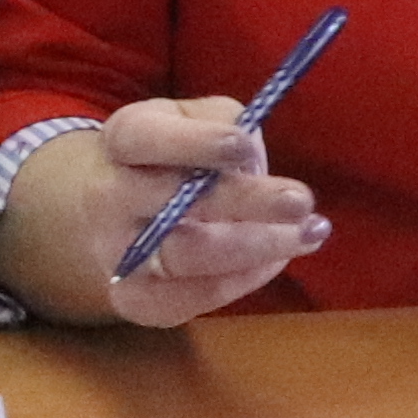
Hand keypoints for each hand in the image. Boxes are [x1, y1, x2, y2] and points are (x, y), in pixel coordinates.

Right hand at [0, 100, 325, 330]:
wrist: (111, 212)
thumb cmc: (169, 156)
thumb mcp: (190, 118)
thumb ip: (225, 124)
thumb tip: (252, 163)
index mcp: (123, 139)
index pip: (144, 139)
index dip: (194, 143)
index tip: (245, 147)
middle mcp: (108, 196)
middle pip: (169, 202)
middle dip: (242, 201)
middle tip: (301, 200)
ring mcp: (117, 252)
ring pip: (185, 255)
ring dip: (255, 247)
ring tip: (310, 233)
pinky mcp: (133, 298)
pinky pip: (188, 299)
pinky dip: (239, 281)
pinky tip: (275, 260)